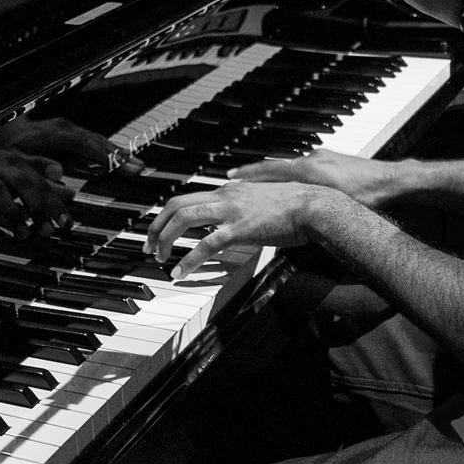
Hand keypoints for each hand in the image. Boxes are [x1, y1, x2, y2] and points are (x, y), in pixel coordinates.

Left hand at [0, 114, 142, 176]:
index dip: (106, 155)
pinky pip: (87, 142)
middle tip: (139, 168)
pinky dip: (103, 152)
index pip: (86, 142)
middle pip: (95, 139)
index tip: (125, 165)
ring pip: (93, 139)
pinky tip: (115, 160)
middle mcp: (60, 127)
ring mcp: (61, 130)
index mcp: (51, 132)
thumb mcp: (13, 160)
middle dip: (118, 154)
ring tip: (134, 164)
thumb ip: (36, 167)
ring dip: (114, 152)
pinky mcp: (60, 136)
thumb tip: (61, 174)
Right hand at [0, 141, 74, 247]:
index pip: (39, 181)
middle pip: (22, 181)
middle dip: (38, 206)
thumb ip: (38, 169)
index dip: (54, 202)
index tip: (67, 224)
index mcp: (14, 161)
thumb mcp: (13, 161)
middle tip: (48, 231)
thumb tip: (65, 178)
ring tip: (23, 235)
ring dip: (11, 211)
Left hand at [145, 181, 338, 279]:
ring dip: (165, 239)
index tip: (159, 231)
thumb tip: (231, 217)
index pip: (187, 198)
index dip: (167, 215)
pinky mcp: (240, 229)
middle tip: (149, 246)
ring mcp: (231, 212)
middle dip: (156, 226)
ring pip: (183, 219)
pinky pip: (205, 244)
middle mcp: (225, 196)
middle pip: (176, 205)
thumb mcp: (262, 200)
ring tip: (160, 258)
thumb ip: (243, 206)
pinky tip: (181, 272)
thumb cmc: (295, 206)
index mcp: (228, 191)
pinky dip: (188, 260)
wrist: (314, 205)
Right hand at [230, 149, 397, 207]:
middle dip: (255, 172)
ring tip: (260, 180)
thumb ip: (312, 206)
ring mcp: (323, 157)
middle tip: (235, 175)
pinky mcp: (332, 159)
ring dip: (275, 173)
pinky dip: (294, 173)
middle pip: (277, 165)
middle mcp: (313, 159)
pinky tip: (294, 181)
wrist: (391, 180)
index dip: (249, 174)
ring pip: (291, 165)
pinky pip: (305, 165)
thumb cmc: (367, 194)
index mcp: (310, 169)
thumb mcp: (336, 203)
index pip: (272, 170)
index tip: (232, 176)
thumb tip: (292, 217)